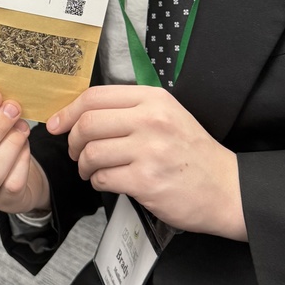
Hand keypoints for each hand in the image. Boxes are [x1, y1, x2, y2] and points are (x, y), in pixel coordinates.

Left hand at [48, 85, 246, 240]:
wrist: (227, 188)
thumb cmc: (191, 152)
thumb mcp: (167, 115)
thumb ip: (129, 109)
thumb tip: (81, 112)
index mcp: (153, 99)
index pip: (95, 96)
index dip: (68, 111)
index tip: (57, 124)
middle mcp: (151, 120)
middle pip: (88, 123)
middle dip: (72, 141)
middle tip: (75, 151)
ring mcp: (149, 151)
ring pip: (91, 152)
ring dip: (83, 164)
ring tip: (91, 169)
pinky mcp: (146, 181)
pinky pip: (103, 178)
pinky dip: (97, 181)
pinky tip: (107, 181)